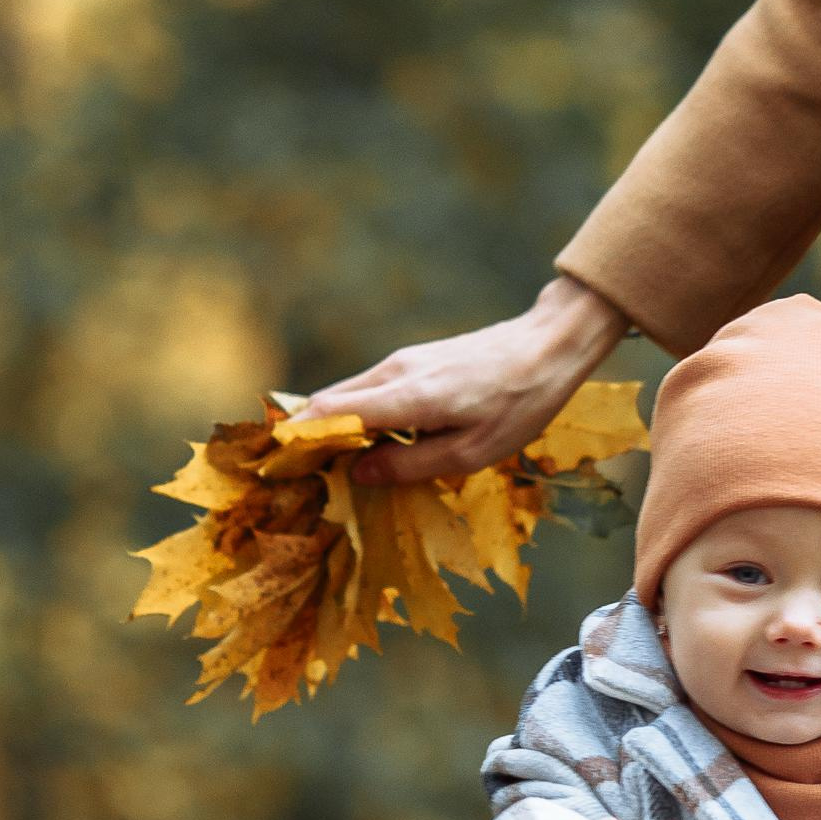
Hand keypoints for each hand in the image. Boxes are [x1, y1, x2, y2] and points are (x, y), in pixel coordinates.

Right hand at [301, 274, 627, 485]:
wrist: (548, 346)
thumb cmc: (519, 404)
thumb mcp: (472, 452)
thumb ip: (412, 465)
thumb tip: (360, 473)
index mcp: (407, 397)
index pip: (331, 414)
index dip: (297, 439)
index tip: (273, 465)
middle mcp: (394, 373)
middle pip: (330, 403)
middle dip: (304, 437)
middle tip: (288, 474)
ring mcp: (403, 362)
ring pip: (349, 395)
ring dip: (330, 426)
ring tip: (319, 466)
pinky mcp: (415, 361)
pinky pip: (370, 390)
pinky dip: (354, 414)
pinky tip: (362, 442)